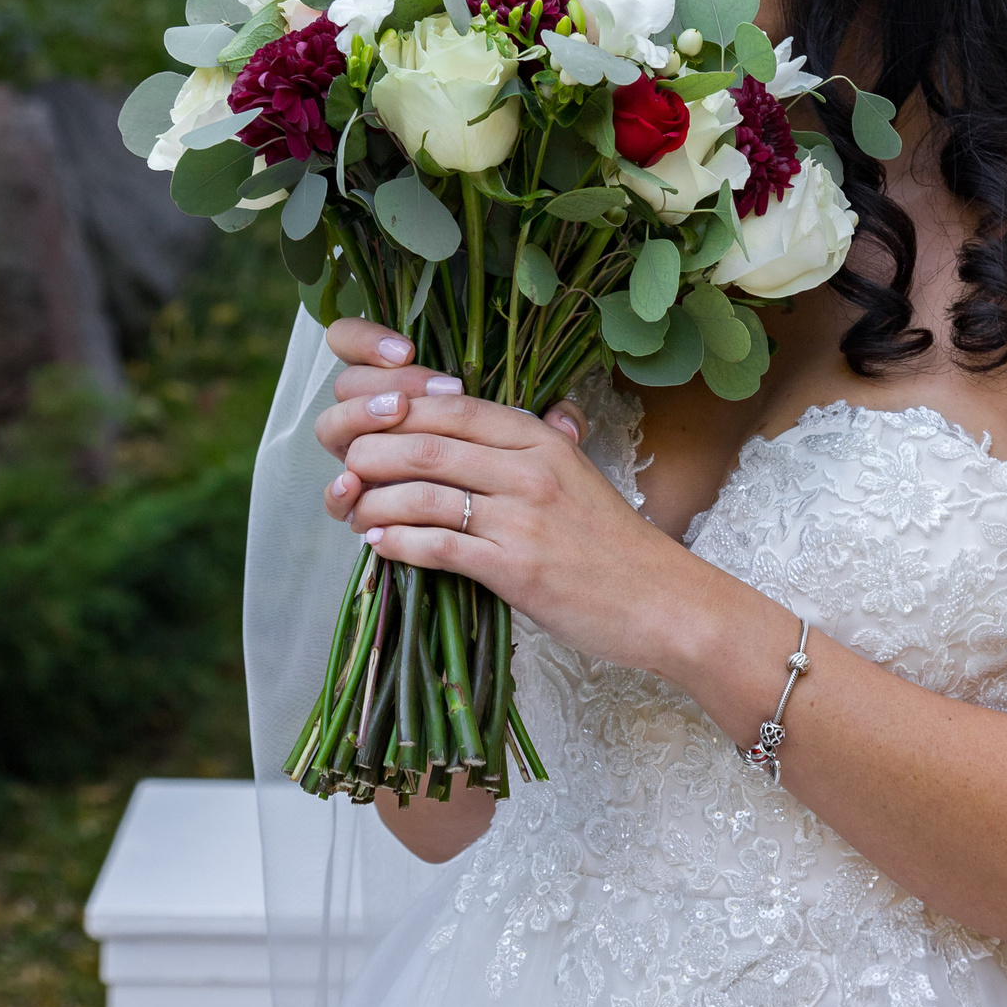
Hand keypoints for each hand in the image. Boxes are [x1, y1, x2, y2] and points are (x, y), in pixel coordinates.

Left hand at [311, 320, 697, 674]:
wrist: (661, 600)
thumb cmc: (613, 543)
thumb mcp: (577, 472)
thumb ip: (536, 441)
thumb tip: (507, 415)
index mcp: (540, 436)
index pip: (448, 406)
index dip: (394, 409)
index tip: (363, 426)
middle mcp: (529, 467)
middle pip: (423, 443)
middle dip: (369, 453)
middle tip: (345, 469)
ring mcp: (523, 517)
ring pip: (421, 492)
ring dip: (373, 502)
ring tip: (354, 511)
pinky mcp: (515, 567)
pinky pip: (437, 546)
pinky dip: (396, 543)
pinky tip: (378, 546)